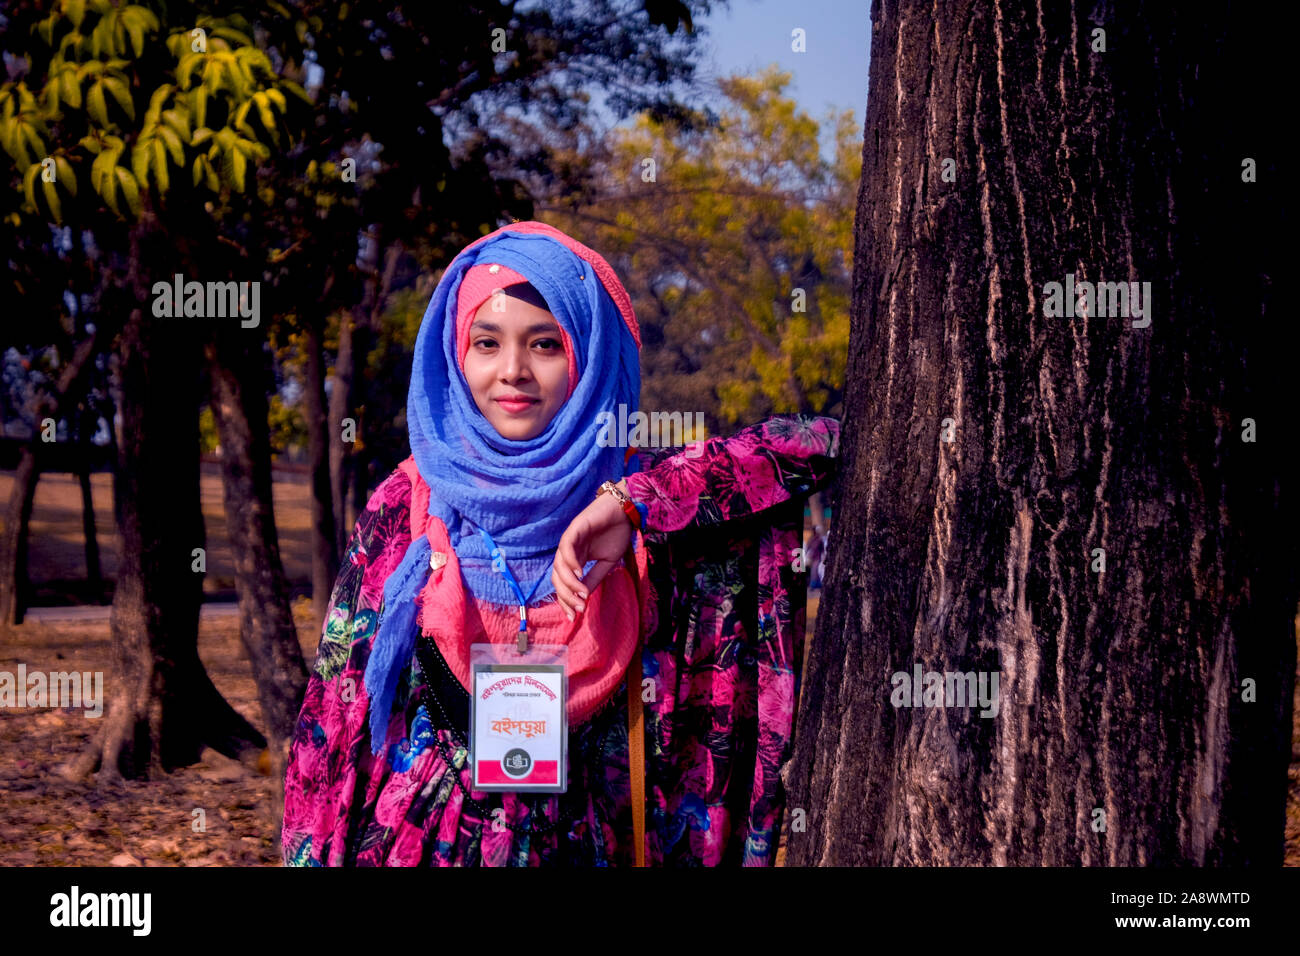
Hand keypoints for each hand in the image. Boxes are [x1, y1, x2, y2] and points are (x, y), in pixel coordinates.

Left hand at [552, 480, 633, 620]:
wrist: (626, 510)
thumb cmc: (617, 533)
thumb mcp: (607, 563)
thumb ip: (595, 578)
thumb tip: (584, 598)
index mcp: (575, 559)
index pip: (563, 583)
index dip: (566, 600)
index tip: (574, 616)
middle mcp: (569, 551)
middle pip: (557, 577)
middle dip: (566, 596)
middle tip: (578, 608)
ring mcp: (570, 540)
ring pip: (560, 565)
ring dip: (569, 583)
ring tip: (581, 594)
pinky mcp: (574, 528)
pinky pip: (566, 547)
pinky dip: (570, 562)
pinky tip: (579, 574)